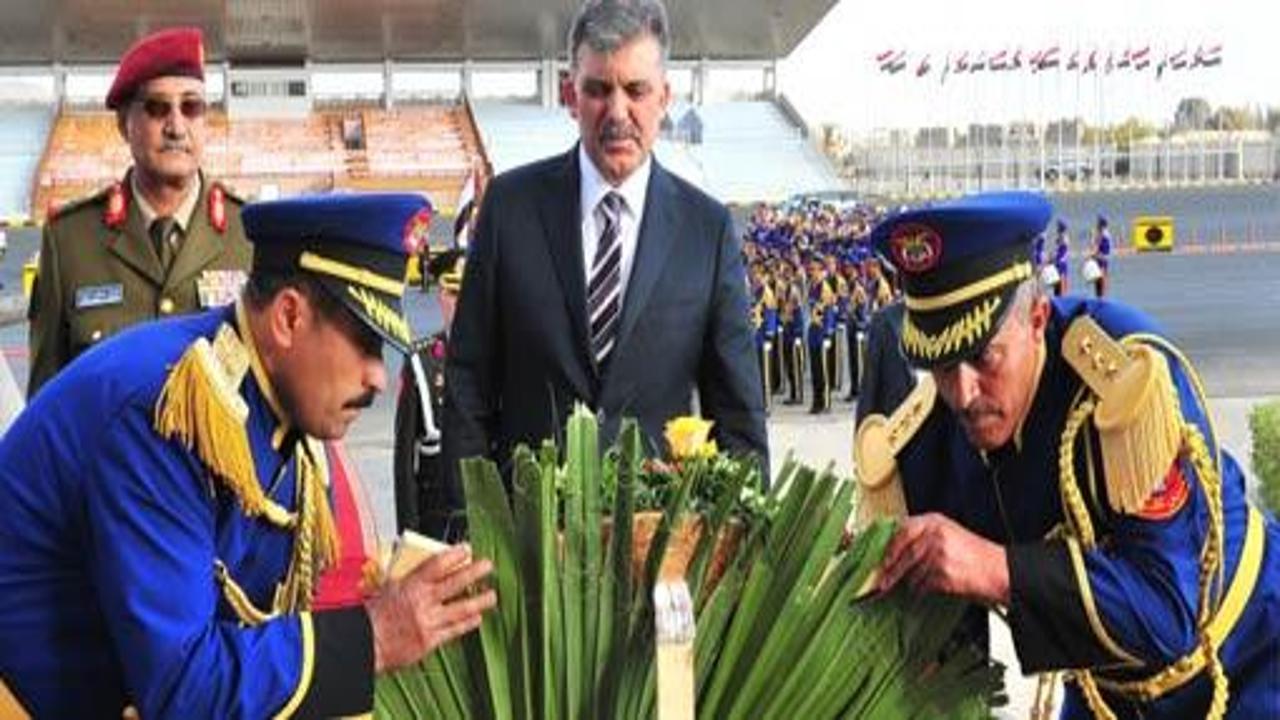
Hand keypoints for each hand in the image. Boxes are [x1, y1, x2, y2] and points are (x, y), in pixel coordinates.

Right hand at [366, 543, 496, 671]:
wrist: (364, 644)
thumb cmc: (371, 617)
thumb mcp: (385, 589)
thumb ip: (405, 579)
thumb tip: (419, 568)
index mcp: (408, 585)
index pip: (436, 565)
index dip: (454, 555)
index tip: (466, 549)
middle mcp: (421, 602)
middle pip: (454, 583)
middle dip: (474, 572)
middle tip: (487, 565)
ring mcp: (428, 621)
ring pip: (460, 609)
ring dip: (479, 601)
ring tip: (491, 595)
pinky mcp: (430, 640)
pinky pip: (454, 630)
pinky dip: (467, 623)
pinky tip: (476, 618)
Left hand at [876, 513, 1008, 604]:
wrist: (998, 570)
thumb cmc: (975, 555)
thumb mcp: (949, 534)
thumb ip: (923, 536)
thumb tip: (894, 550)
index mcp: (935, 521)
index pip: (903, 530)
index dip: (890, 547)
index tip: (882, 559)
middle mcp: (935, 534)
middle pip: (903, 553)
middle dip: (890, 570)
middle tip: (881, 582)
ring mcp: (938, 554)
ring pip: (911, 571)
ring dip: (910, 582)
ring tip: (915, 584)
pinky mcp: (942, 573)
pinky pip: (922, 584)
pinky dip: (921, 590)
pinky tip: (929, 589)